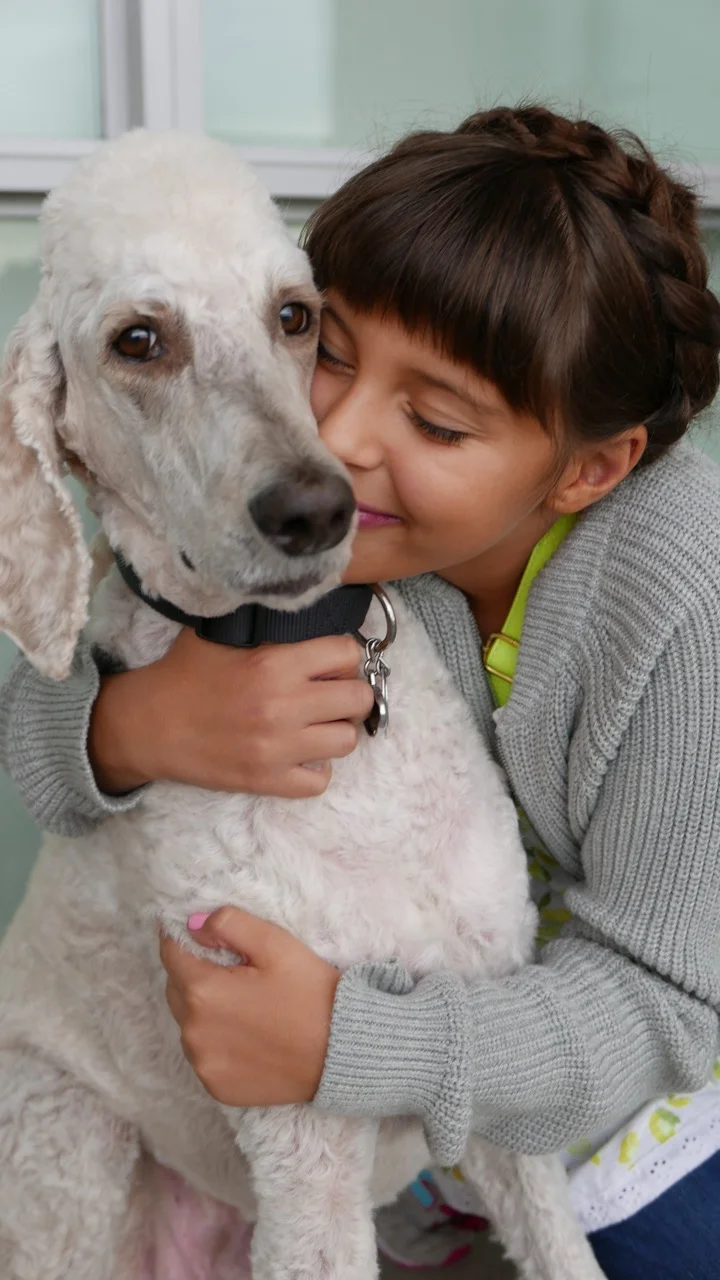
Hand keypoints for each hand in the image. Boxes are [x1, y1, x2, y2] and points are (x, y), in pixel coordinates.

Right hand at [89, 628, 373, 797]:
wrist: (148, 725)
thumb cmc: (184, 674)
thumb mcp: (221, 633)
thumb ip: (265, 622)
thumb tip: (303, 605)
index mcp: (273, 663)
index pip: (347, 653)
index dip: (343, 655)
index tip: (332, 661)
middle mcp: (282, 706)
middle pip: (358, 698)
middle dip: (349, 692)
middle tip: (331, 693)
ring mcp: (277, 748)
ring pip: (347, 741)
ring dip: (336, 730)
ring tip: (317, 724)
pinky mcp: (267, 780)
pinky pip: (320, 782)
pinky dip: (315, 769)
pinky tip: (300, 754)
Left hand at [160, 908, 339, 1105]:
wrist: (343, 1053)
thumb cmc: (311, 993)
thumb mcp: (276, 944)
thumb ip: (229, 924)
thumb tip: (194, 923)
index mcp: (203, 990)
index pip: (171, 952)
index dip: (185, 938)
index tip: (204, 936)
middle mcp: (193, 1031)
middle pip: (176, 988)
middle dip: (195, 973)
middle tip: (235, 971)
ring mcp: (203, 1064)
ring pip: (188, 1023)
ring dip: (204, 1010)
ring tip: (246, 1006)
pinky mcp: (216, 1087)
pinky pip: (204, 1055)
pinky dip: (217, 1042)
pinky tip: (249, 1036)